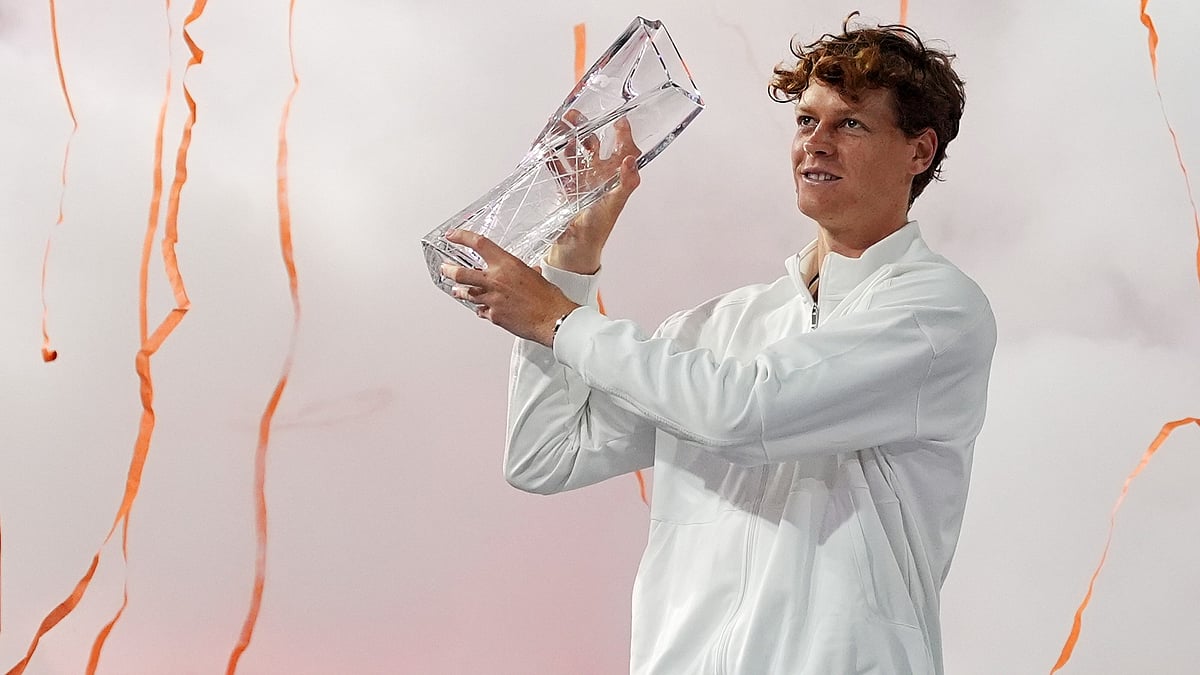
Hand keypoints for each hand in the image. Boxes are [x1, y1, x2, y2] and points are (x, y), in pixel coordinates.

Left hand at [442, 230, 580, 346]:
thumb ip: (523, 272)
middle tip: (445, 268)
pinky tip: (481, 309)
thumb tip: (526, 272)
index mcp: (506, 264)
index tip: (453, 235)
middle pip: (462, 273)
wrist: (552, 318)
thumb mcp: (534, 275)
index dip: (462, 237)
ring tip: (456, 290)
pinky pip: (481, 311)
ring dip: (461, 292)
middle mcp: (496, 280)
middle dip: (449, 270)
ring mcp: (492, 299)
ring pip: (468, 294)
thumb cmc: (548, 298)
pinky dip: (481, 309)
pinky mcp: (494, 315)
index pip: (479, 244)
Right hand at [545, 112, 641, 273]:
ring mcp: (581, 181)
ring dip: (565, 138)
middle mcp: (598, 177)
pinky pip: (557, 167)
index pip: (622, 150)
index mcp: (613, 178)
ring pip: (573, 152)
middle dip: (584, 128)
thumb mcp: (615, 204)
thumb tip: (630, 160)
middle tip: (572, 115)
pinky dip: (550, 156)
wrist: (576, 250)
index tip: (617, 119)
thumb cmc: (599, 229)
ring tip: (557, 125)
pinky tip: (543, 147)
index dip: (621, 134)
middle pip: (593, 145)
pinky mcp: (565, 188)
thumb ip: (626, 183)